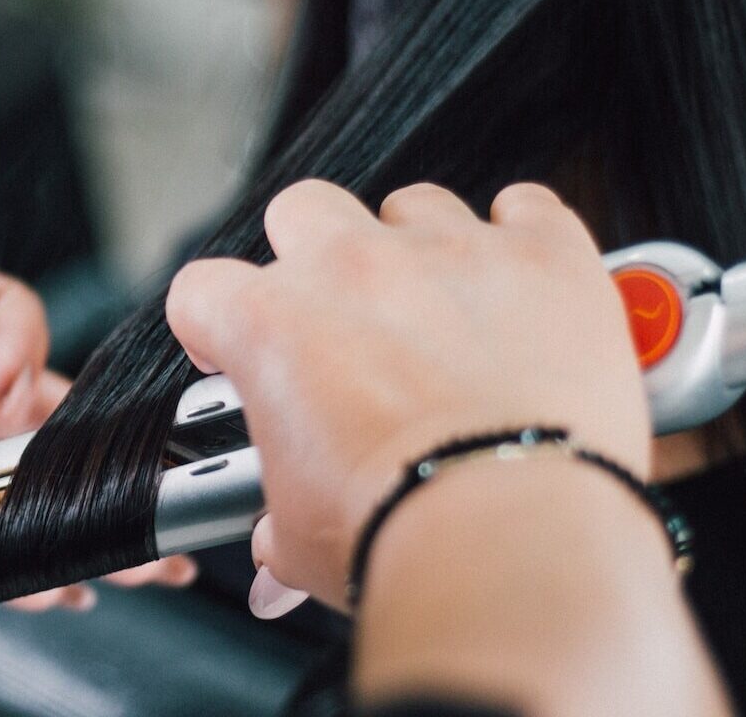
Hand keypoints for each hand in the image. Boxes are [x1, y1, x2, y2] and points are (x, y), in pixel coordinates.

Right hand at [166, 180, 650, 610]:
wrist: (511, 540)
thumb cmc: (400, 534)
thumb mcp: (298, 534)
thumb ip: (279, 512)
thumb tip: (284, 534)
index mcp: (270, 325)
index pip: (204, 289)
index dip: (216, 322)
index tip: (238, 352)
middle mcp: (352, 266)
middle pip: (303, 210)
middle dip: (313, 254)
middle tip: (341, 318)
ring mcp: (449, 250)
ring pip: (415, 205)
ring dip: (419, 249)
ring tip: (444, 316)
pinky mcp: (542, 253)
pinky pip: (527, 207)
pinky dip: (522, 239)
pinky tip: (522, 288)